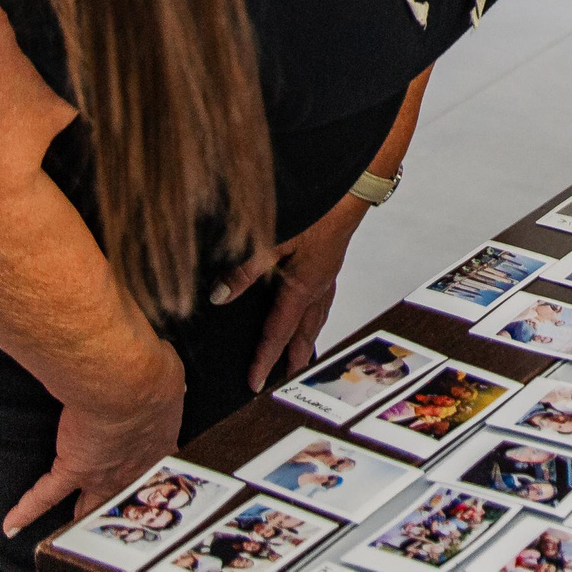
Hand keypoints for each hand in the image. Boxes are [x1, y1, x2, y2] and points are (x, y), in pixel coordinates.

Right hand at [5, 339, 184, 535]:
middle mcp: (132, 466)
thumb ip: (165, 388)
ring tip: (74, 526)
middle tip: (117, 512)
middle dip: (121, 504)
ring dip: (83, 513)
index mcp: (159, 444)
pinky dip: (27, 510)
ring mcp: (101, 471)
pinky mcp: (73, 468)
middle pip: (126, 495)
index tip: (155, 476)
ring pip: (91, 503)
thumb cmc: (151, 376)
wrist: (125, 382)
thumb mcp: (170, 379)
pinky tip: (13, 524)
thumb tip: (165, 377)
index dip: (156, 473)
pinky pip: (45, 495)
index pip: (161, 468)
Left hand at [213, 185, 372, 391]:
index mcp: (303, 288)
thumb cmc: (317, 210)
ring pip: (317, 316)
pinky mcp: (330, 259)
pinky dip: (315, 312)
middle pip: (304, 332)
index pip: (278, 334)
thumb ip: (244, 271)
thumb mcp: (271, 241)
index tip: (253, 383)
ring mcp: (327, 273)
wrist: (351, 188)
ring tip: (301, 353)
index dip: (264, 360)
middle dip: (294, 358)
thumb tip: (220, 297)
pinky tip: (311, 306)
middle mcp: (318, 287)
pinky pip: (322, 297)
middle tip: (285, 381)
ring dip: (307, 337)